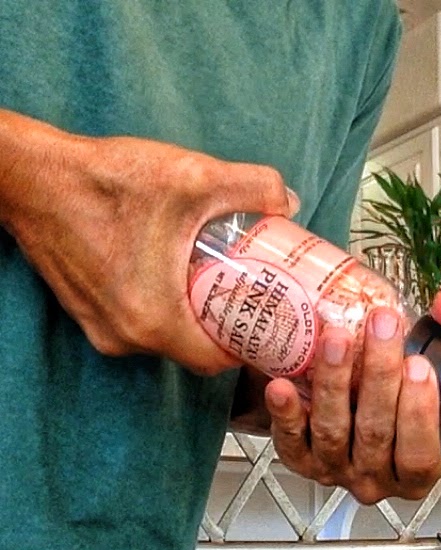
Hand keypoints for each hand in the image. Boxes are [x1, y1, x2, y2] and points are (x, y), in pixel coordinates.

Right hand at [0, 110, 298, 374]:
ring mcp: (101, 327)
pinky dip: (164, 306)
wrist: (32, 176)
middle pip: (193, 350)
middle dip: (226, 328)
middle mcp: (125, 336)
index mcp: (155, 320)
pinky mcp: (86, 312)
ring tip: (222, 283)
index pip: (216, 360)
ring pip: (166, 336)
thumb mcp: (193, 177)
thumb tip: (287, 201)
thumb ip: (252, 186)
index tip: (270, 322)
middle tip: (255, 299)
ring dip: (194, 316)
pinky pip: (139, 322)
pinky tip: (179, 272)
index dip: (249, 345)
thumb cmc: (106, 181)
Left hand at [266, 291, 440, 502]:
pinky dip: (286, 413)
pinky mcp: (301, 458)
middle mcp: (378, 475)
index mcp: (419, 468)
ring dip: (334, 382)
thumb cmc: (409, 384)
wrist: (366, 393)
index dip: (420, 413)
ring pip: (334, 431)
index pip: (420, 454)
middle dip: (379, 376)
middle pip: (376, 433)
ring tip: (337, 339)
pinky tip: (282, 386)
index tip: (419, 366)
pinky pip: (290, 441)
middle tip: (382, 329)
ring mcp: (337, 468)